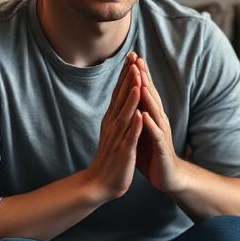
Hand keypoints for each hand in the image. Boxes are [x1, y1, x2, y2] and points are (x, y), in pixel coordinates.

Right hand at [84, 53, 142, 202]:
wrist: (100, 183)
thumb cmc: (110, 157)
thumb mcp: (113, 131)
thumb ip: (117, 114)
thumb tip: (121, 98)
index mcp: (112, 120)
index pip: (119, 93)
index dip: (125, 75)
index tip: (131, 56)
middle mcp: (113, 125)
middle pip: (121, 98)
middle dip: (128, 78)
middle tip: (133, 58)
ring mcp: (118, 137)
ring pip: (125, 113)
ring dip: (131, 96)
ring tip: (137, 79)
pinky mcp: (123, 151)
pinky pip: (130, 137)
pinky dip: (134, 125)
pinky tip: (139, 114)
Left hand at [132, 53, 184, 192]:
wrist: (167, 176)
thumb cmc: (152, 153)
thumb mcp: (142, 129)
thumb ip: (137, 113)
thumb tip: (128, 96)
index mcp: (152, 115)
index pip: (145, 91)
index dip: (139, 74)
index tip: (132, 57)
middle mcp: (159, 120)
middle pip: (151, 95)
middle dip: (144, 78)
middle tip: (138, 60)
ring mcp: (161, 132)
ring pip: (155, 111)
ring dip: (148, 97)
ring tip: (141, 82)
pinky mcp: (161, 147)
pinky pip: (155, 134)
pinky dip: (150, 124)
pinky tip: (145, 116)